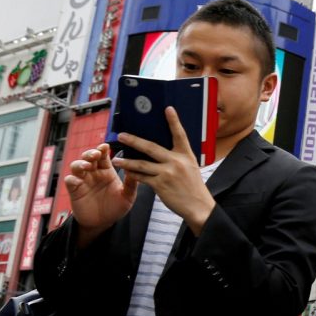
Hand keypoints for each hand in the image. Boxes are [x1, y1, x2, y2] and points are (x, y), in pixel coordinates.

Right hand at [64, 142, 137, 244]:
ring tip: (87, 166)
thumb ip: (131, 184)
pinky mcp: (74, 190)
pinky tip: (77, 180)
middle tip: (96, 154)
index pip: (103, 155)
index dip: (102, 149)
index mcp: (106, 171)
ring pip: (77, 165)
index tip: (105, 146)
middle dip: (91, 153)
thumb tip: (136, 171)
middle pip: (88, 157)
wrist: (103, 223)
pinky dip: (72, 178)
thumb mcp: (127, 197)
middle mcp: (94, 173)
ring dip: (80, 163)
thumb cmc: (116, 207)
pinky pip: (70, 180)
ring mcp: (83, 180)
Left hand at [114, 107, 215, 234]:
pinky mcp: (160, 185)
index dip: (174, 121)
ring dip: (127, 161)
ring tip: (116, 159)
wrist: (198, 206)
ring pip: (142, 164)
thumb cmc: (193, 187)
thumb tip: (160, 151)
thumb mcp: (190, 167)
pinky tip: (126, 171)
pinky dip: (133, 174)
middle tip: (122, 135)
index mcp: (186, 155)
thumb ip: (177, 158)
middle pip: (151, 147)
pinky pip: (142, 177)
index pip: (180, 134)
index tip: (167, 109)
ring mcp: (168, 173)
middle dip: (134, 140)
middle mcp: (176, 162)